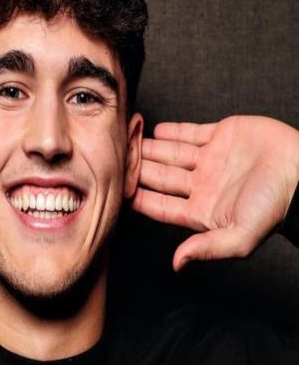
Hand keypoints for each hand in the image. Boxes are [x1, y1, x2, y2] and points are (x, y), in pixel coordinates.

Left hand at [132, 115, 298, 271]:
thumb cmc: (277, 206)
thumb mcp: (240, 235)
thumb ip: (208, 248)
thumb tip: (177, 264)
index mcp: (202, 208)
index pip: (160, 205)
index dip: (140, 197)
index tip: (119, 189)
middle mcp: (202, 184)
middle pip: (160, 176)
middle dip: (138, 168)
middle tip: (117, 158)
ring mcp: (211, 159)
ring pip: (171, 153)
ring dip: (150, 147)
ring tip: (130, 140)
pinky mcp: (222, 136)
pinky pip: (191, 133)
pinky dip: (174, 131)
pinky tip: (157, 130)